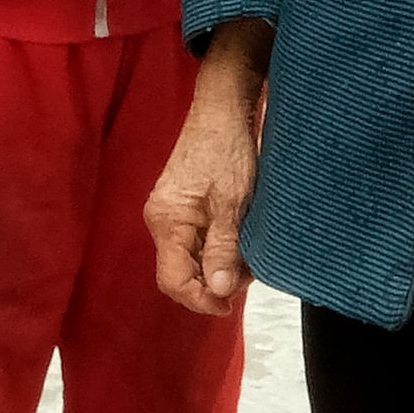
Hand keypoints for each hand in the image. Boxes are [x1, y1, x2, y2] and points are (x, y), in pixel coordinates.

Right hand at [146, 26, 271, 315]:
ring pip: (193, 257)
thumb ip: (224, 247)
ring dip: (221, 264)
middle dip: (215, 281)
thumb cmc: (228, 149)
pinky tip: (243, 238)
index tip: (230, 303)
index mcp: (167, 221)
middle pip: (183, 272)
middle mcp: (162, 220)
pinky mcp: (185, 206)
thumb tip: (218, 289)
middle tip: (250, 272)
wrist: (224, 109)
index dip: (201, 300)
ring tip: (251, 252)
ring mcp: (173, 213)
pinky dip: (221, 247)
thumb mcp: (234, 202)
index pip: (173, 280)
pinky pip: (198, 240)